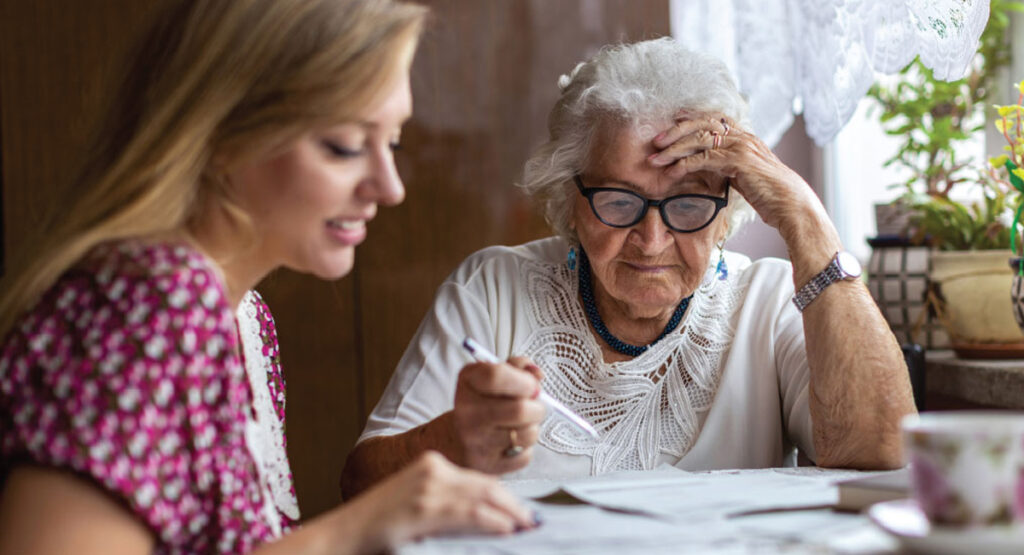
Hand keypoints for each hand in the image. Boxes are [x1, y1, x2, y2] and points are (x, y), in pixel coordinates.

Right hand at [351, 451, 536, 551]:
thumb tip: (483, 519)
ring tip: (525, 526)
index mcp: (431, 465)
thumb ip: (446, 505)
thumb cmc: (377, 526)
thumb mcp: (416, 506)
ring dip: (509, 514)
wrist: (343, 534)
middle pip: (486, 485)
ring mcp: (428, 489)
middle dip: (513, 504)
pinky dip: (492, 521)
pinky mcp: (423, 509)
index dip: (505, 496)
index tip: (522, 511)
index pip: (479, 479)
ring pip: (483, 497)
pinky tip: (505, 529)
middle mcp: (432, 470)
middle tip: (532, 520)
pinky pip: (469, 514)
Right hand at [450, 355, 545, 472]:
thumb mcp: (492, 376)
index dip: (524, 380)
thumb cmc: (482, 403)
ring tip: (522, 425)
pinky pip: (525, 456)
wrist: (454, 440)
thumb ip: (518, 367)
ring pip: (527, 434)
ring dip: (533, 428)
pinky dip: (526, 449)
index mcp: (468, 382)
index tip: (531, 385)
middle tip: (533, 407)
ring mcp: (475, 442)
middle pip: (519, 410)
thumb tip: (538, 375)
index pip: (496, 375)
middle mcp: (467, 412)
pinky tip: (512, 443)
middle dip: (537, 408)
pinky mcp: (487, 466)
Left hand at [647, 112, 831, 240]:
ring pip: (700, 139)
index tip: (672, 120)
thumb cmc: (771, 195)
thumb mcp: (746, 176)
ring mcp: (742, 147)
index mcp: (745, 138)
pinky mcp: (739, 162)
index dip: (692, 118)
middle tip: (656, 141)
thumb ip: (730, 167)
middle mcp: (743, 137)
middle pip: (703, 123)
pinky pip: (705, 158)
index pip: (714, 119)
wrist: (791, 205)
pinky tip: (672, 171)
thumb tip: (711, 169)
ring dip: (674, 148)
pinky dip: (685, 164)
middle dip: (676, 130)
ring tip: (656, 158)